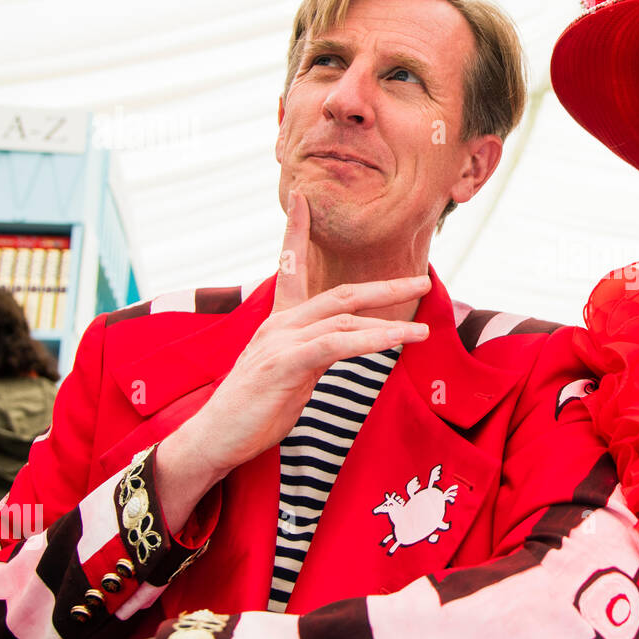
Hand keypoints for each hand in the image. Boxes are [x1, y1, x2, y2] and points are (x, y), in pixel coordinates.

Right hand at [157, 191, 431, 526]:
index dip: (295, 232)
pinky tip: (397, 339)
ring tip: (423, 325)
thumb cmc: (253, 410)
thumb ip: (314, 352)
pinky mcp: (283, 364)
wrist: (214, 439)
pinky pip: (335, 345)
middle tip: (422, 280)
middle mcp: (279, 324)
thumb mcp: (290, 374)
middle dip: (384, 286)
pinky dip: (370, 339)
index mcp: (279, 322)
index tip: (302, 198)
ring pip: (343, 319)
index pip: (290, 267)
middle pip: (340, 293)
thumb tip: (341, 344)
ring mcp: (280, 342)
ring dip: (389, 320)